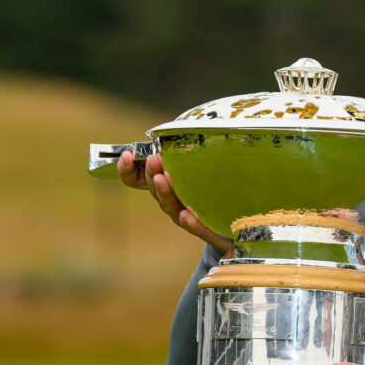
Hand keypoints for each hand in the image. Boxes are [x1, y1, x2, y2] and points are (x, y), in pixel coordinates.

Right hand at [117, 151, 231, 252]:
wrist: (238, 217)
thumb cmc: (213, 183)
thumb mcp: (197, 162)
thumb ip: (182, 152)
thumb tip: (171, 135)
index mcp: (165, 185)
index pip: (136, 180)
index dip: (127, 170)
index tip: (127, 155)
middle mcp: (171, 202)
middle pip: (155, 190)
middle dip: (152, 173)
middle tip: (154, 159)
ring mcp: (185, 217)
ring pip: (171, 207)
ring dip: (165, 192)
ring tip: (163, 178)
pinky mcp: (206, 229)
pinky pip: (196, 228)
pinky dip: (190, 222)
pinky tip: (186, 213)